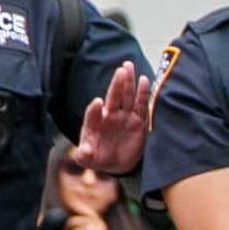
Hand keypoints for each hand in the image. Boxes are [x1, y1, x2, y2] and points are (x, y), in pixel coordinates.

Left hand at [74, 62, 152, 177]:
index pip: (93, 114)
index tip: (98, 103)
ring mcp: (124, 116)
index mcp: (95, 123)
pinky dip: (143, 93)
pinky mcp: (138, 120)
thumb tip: (83, 152)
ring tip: (128, 67)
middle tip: (120, 71)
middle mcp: (110, 115)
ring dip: (128, 82)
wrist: (115, 162)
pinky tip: (144, 80)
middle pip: (113, 97)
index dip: (94, 109)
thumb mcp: (88, 159)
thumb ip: (84, 155)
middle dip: (116, 84)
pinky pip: (141, 105)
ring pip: (127, 96)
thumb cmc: (99, 158)